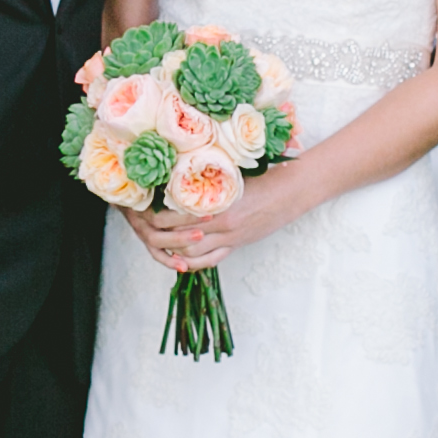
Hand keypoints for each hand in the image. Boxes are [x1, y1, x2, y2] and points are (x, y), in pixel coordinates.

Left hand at [134, 165, 312, 275]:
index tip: (147, 209)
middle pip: (183, 237)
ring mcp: (231, 238)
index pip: (180, 215)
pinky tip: (181, 260)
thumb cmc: (263, 178)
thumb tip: (181, 177)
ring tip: (160, 243)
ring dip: (175, 250)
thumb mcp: (232, 175)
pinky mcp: (237, 245)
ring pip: (194, 252)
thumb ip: (208, 181)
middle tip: (147, 229)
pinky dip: (193, 262)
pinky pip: (211, 260)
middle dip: (162, 235)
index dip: (161, 215)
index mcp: (219, 203)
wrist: (290, 192)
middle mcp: (223, 224)